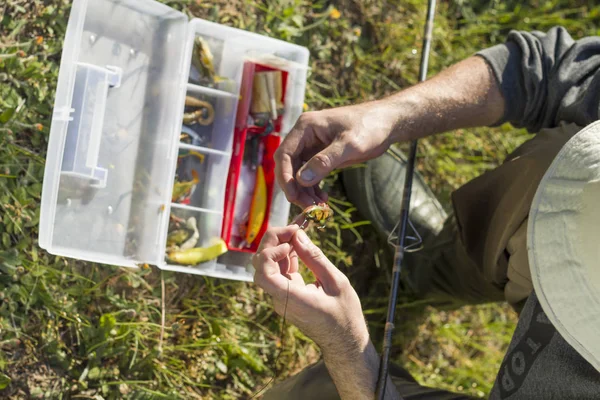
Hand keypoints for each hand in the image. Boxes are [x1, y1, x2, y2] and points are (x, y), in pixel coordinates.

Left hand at [252, 225, 368, 355]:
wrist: (344, 341)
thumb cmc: (344, 314)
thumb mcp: (335, 282)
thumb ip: (314, 258)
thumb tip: (298, 235)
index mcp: (292, 299)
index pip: (263, 274)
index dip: (270, 252)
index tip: (291, 241)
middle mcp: (280, 299)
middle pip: (262, 266)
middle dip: (273, 242)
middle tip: (294, 228)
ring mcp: (281, 298)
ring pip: (268, 267)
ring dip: (279, 247)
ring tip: (298, 233)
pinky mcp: (286, 295)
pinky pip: (278, 272)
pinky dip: (286, 257)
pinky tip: (299, 247)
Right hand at [274, 103, 396, 207]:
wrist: (386, 123)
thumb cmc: (369, 126)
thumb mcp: (350, 145)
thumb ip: (325, 161)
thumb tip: (302, 180)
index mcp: (306, 127)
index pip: (284, 154)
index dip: (285, 176)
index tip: (292, 196)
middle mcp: (305, 136)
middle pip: (289, 165)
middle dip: (295, 187)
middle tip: (307, 207)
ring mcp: (312, 147)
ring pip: (299, 173)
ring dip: (304, 191)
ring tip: (317, 207)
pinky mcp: (321, 156)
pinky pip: (310, 175)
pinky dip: (313, 189)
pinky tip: (322, 199)